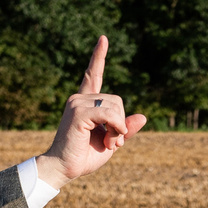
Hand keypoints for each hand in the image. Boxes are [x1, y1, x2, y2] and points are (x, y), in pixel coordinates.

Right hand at [40, 37, 146, 183]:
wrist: (64, 169)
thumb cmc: (84, 156)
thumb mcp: (111, 142)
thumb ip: (125, 129)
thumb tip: (144, 116)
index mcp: (85, 103)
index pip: (93, 75)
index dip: (99, 57)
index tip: (103, 39)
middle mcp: (79, 98)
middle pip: (117, 100)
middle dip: (121, 122)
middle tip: (113, 142)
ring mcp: (77, 103)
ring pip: (115, 106)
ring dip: (119, 128)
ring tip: (108, 144)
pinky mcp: (78, 112)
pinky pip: (108, 113)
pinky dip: (116, 127)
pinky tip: (110, 141)